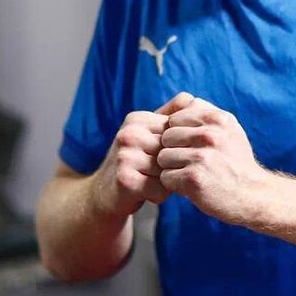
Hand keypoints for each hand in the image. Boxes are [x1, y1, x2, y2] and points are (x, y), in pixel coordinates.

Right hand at [90, 92, 194, 217]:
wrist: (102, 194)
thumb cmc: (134, 163)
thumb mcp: (147, 135)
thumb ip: (169, 117)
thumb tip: (193, 99)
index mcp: (137, 119)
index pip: (177, 132)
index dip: (176, 149)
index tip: (161, 156)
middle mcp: (129, 134)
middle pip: (174, 152)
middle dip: (172, 166)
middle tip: (154, 172)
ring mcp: (125, 156)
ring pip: (169, 171)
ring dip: (166, 181)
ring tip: (149, 181)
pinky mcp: (125, 179)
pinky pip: (160, 188)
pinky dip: (159, 195)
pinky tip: (145, 192)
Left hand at [157, 97, 269, 223]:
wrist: (253, 195)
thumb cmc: (235, 161)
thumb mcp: (229, 129)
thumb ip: (205, 113)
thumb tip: (179, 102)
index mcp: (217, 118)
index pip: (174, 118)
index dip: (179, 133)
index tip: (192, 145)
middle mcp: (210, 135)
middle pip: (166, 137)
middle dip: (174, 150)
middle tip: (192, 162)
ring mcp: (202, 157)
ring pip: (163, 157)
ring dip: (173, 168)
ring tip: (192, 173)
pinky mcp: (194, 179)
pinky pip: (165, 177)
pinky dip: (174, 184)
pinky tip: (191, 186)